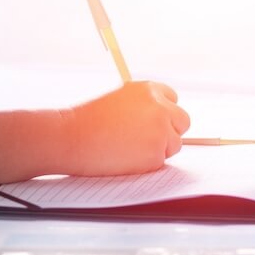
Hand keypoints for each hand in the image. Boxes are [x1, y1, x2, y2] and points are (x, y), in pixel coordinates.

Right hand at [63, 81, 190, 175]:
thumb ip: (142, 105)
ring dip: (158, 149)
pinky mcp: (156, 154)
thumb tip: (160, 118)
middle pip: (182, 122)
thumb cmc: (87, 121)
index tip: (154, 121)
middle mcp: (159, 107)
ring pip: (174, 144)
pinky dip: (146, 164)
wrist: (71, 138)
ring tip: (129, 148)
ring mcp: (160, 131)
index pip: (173, 100)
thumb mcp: (119, 99)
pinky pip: (160, 162)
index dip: (163, 113)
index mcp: (148, 89)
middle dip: (169, 131)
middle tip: (146, 139)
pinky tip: (125, 157)